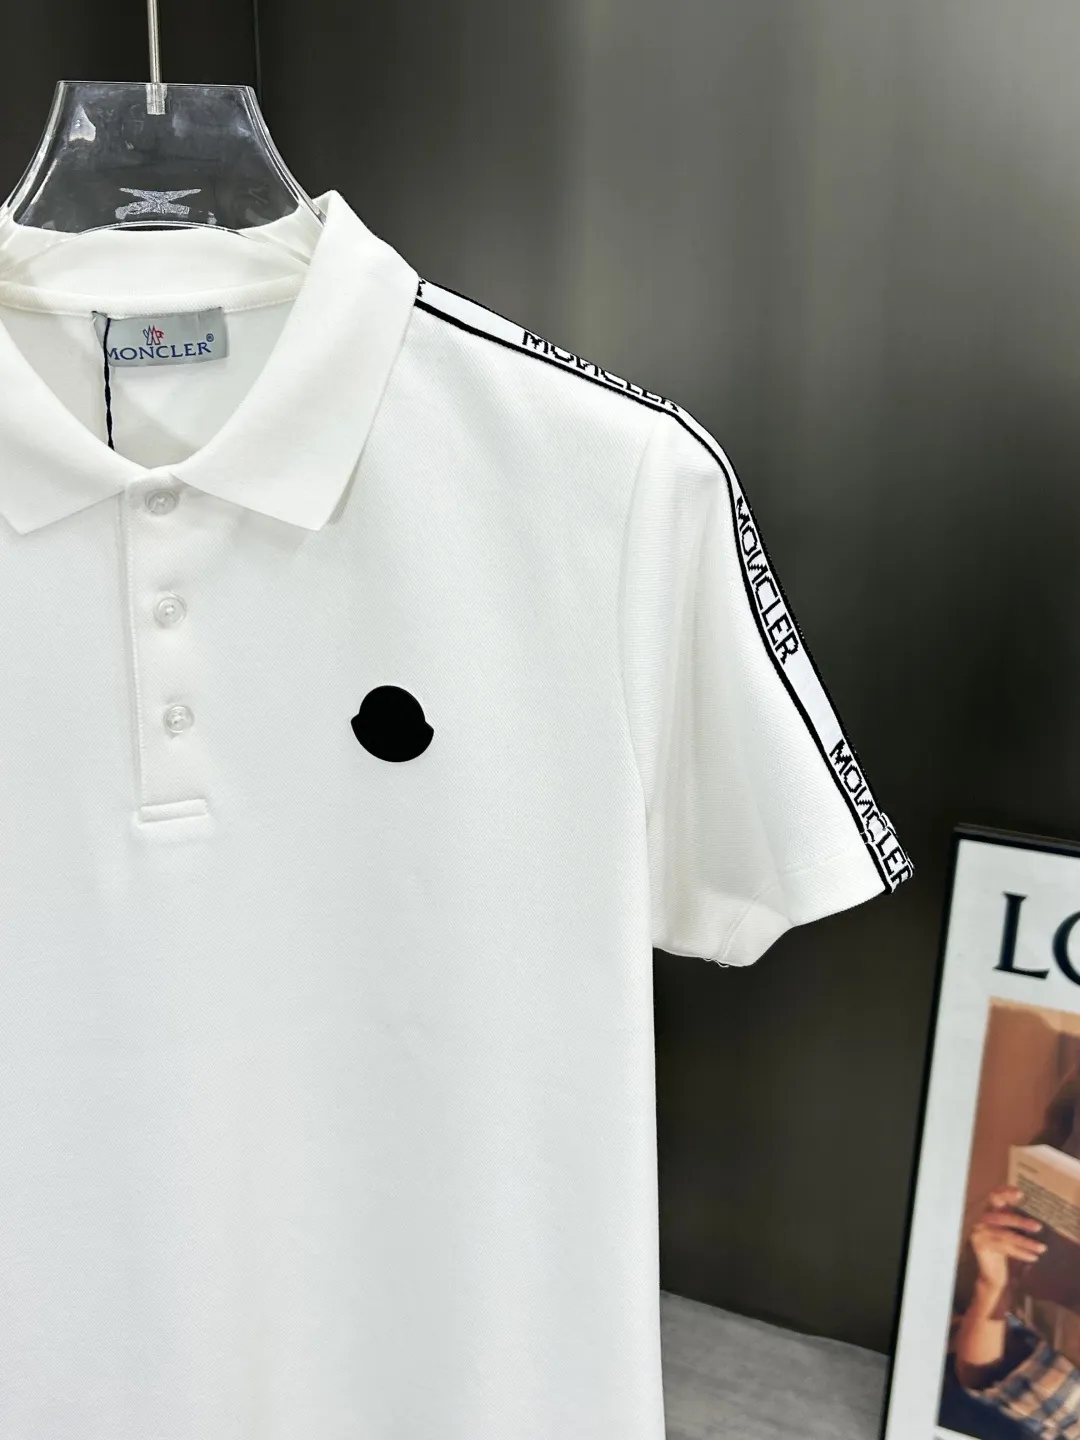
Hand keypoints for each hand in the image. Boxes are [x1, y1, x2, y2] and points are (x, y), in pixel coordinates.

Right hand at [969, 1185, 1046, 1299]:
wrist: (990, 1274)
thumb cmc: (1001, 1249)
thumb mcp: (1006, 1231)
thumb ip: (1011, 1217)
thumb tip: (1028, 1204)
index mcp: (985, 1211)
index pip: (994, 1197)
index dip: (1005, 1193)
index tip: (1020, 1193)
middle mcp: (979, 1219)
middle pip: (1001, 1218)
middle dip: (1021, 1222)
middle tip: (1039, 1227)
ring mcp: (978, 1232)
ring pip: (1005, 1236)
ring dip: (1026, 1243)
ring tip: (1042, 1248)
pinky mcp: (980, 1246)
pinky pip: (1004, 1248)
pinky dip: (1020, 1253)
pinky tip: (1033, 1257)